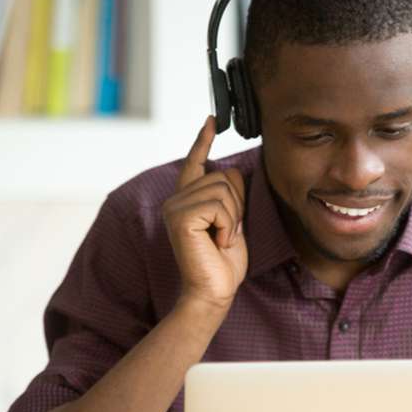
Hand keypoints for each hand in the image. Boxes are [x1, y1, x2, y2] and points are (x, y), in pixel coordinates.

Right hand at [161, 116, 247, 311]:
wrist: (214, 291)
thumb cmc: (224, 262)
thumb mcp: (232, 221)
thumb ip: (228, 196)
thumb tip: (233, 171)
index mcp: (187, 200)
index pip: (195, 162)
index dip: (203, 141)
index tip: (212, 120)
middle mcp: (176, 199)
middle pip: (223, 176)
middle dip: (237, 205)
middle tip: (226, 233)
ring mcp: (175, 207)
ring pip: (223, 190)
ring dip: (233, 217)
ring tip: (221, 239)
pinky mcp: (180, 217)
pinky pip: (219, 205)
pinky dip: (228, 225)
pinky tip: (217, 242)